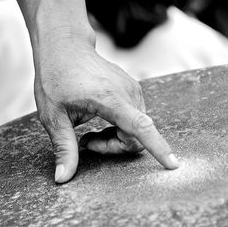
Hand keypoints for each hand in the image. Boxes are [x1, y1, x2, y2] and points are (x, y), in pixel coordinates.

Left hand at [34, 38, 179, 182]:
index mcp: (110, 99)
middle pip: (135, 136)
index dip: (158, 148)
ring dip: (115, 138)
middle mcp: (128, 93)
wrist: (65, 48)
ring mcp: (132, 89)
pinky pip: (135, 118)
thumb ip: (63, 149)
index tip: (173, 165)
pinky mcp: (131, 89)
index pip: (141, 127)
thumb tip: (62, 178)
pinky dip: (119, 127)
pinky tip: (99, 120)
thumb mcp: (53, 117)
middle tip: (86, 143)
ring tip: (90, 132)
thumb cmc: (56, 78)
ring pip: (136, 129)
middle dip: (113, 147)